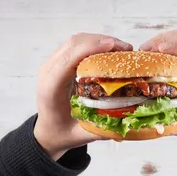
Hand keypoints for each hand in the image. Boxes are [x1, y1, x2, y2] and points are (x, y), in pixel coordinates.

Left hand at [34, 33, 131, 160]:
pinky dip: (94, 44)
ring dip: (99, 40)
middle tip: (126, 48)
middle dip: (101, 41)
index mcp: (51, 89)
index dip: (90, 48)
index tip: (113, 46)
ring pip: (75, 41)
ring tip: (121, 48)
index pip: (68, 60)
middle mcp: (49, 72)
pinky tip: (109, 51)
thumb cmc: (62, 133)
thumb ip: (102, 129)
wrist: (47, 130)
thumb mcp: (81, 135)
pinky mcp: (59, 62)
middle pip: (73, 44)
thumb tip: (128, 121)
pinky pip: (76, 45)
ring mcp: (52, 65)